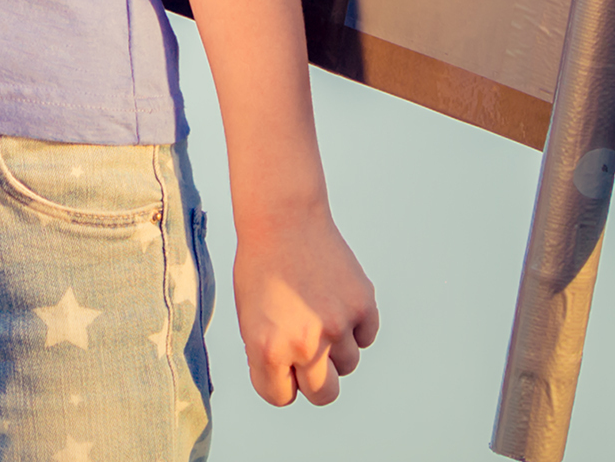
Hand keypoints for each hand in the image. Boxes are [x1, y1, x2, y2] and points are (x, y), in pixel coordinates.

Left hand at [233, 205, 378, 406]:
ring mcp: (338, 325)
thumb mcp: (249, 317)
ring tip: (316, 310)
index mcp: (268, 349)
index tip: (279, 364)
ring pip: (348, 364)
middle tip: (308, 354)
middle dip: (315, 381)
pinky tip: (335, 298)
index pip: (281, 396)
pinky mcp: (363, 306)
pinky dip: (355, 326)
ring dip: (336, 347)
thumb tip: (296, 384)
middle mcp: (306, 344)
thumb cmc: (261, 268)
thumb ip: (270, 356)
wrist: (284, 219)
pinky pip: (365, 337)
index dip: (279, 381)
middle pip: (324, 395)